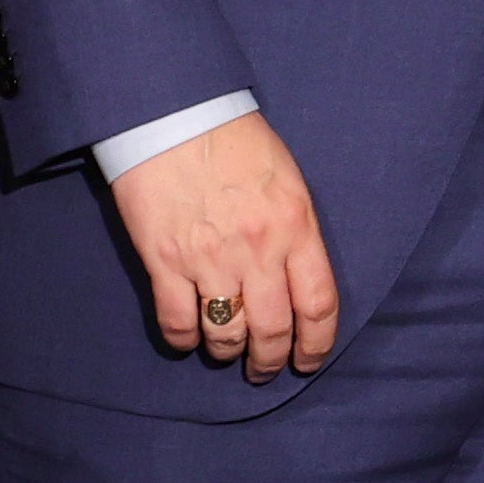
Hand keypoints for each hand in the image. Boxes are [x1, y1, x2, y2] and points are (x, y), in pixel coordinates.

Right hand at [110, 110, 339, 379]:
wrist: (172, 112)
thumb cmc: (233, 137)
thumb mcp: (286, 177)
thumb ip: (294, 227)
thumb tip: (296, 275)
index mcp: (295, 225)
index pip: (319, 304)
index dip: (317, 343)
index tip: (309, 360)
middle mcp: (257, 249)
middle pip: (273, 330)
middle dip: (271, 361)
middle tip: (265, 370)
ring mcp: (209, 258)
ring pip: (226, 334)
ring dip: (229, 354)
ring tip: (228, 355)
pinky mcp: (164, 261)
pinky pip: (177, 321)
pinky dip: (183, 340)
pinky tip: (188, 339)